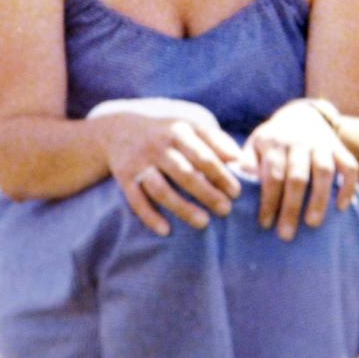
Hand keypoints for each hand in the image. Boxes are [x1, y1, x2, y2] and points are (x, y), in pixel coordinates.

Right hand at [96, 104, 242, 235]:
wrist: (118, 130)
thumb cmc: (167, 132)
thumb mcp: (190, 126)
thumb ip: (216, 140)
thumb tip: (240, 160)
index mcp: (179, 132)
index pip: (203, 155)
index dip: (220, 174)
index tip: (237, 192)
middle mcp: (158, 147)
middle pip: (184, 173)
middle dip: (206, 192)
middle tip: (226, 210)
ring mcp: (140, 163)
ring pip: (161, 189)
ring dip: (182, 207)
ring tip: (203, 222)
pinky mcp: (124, 178)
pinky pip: (136, 200)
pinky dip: (150, 216)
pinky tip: (166, 230)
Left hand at [240, 99, 358, 240]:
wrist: (301, 114)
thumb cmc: (273, 140)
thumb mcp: (255, 145)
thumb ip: (246, 163)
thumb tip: (237, 185)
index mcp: (273, 142)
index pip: (272, 174)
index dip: (269, 200)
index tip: (265, 224)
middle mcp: (298, 141)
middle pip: (297, 176)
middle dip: (292, 206)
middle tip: (286, 234)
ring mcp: (321, 144)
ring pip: (324, 171)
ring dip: (320, 198)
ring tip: (313, 224)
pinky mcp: (339, 148)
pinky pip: (350, 166)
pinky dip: (348, 186)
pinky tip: (341, 207)